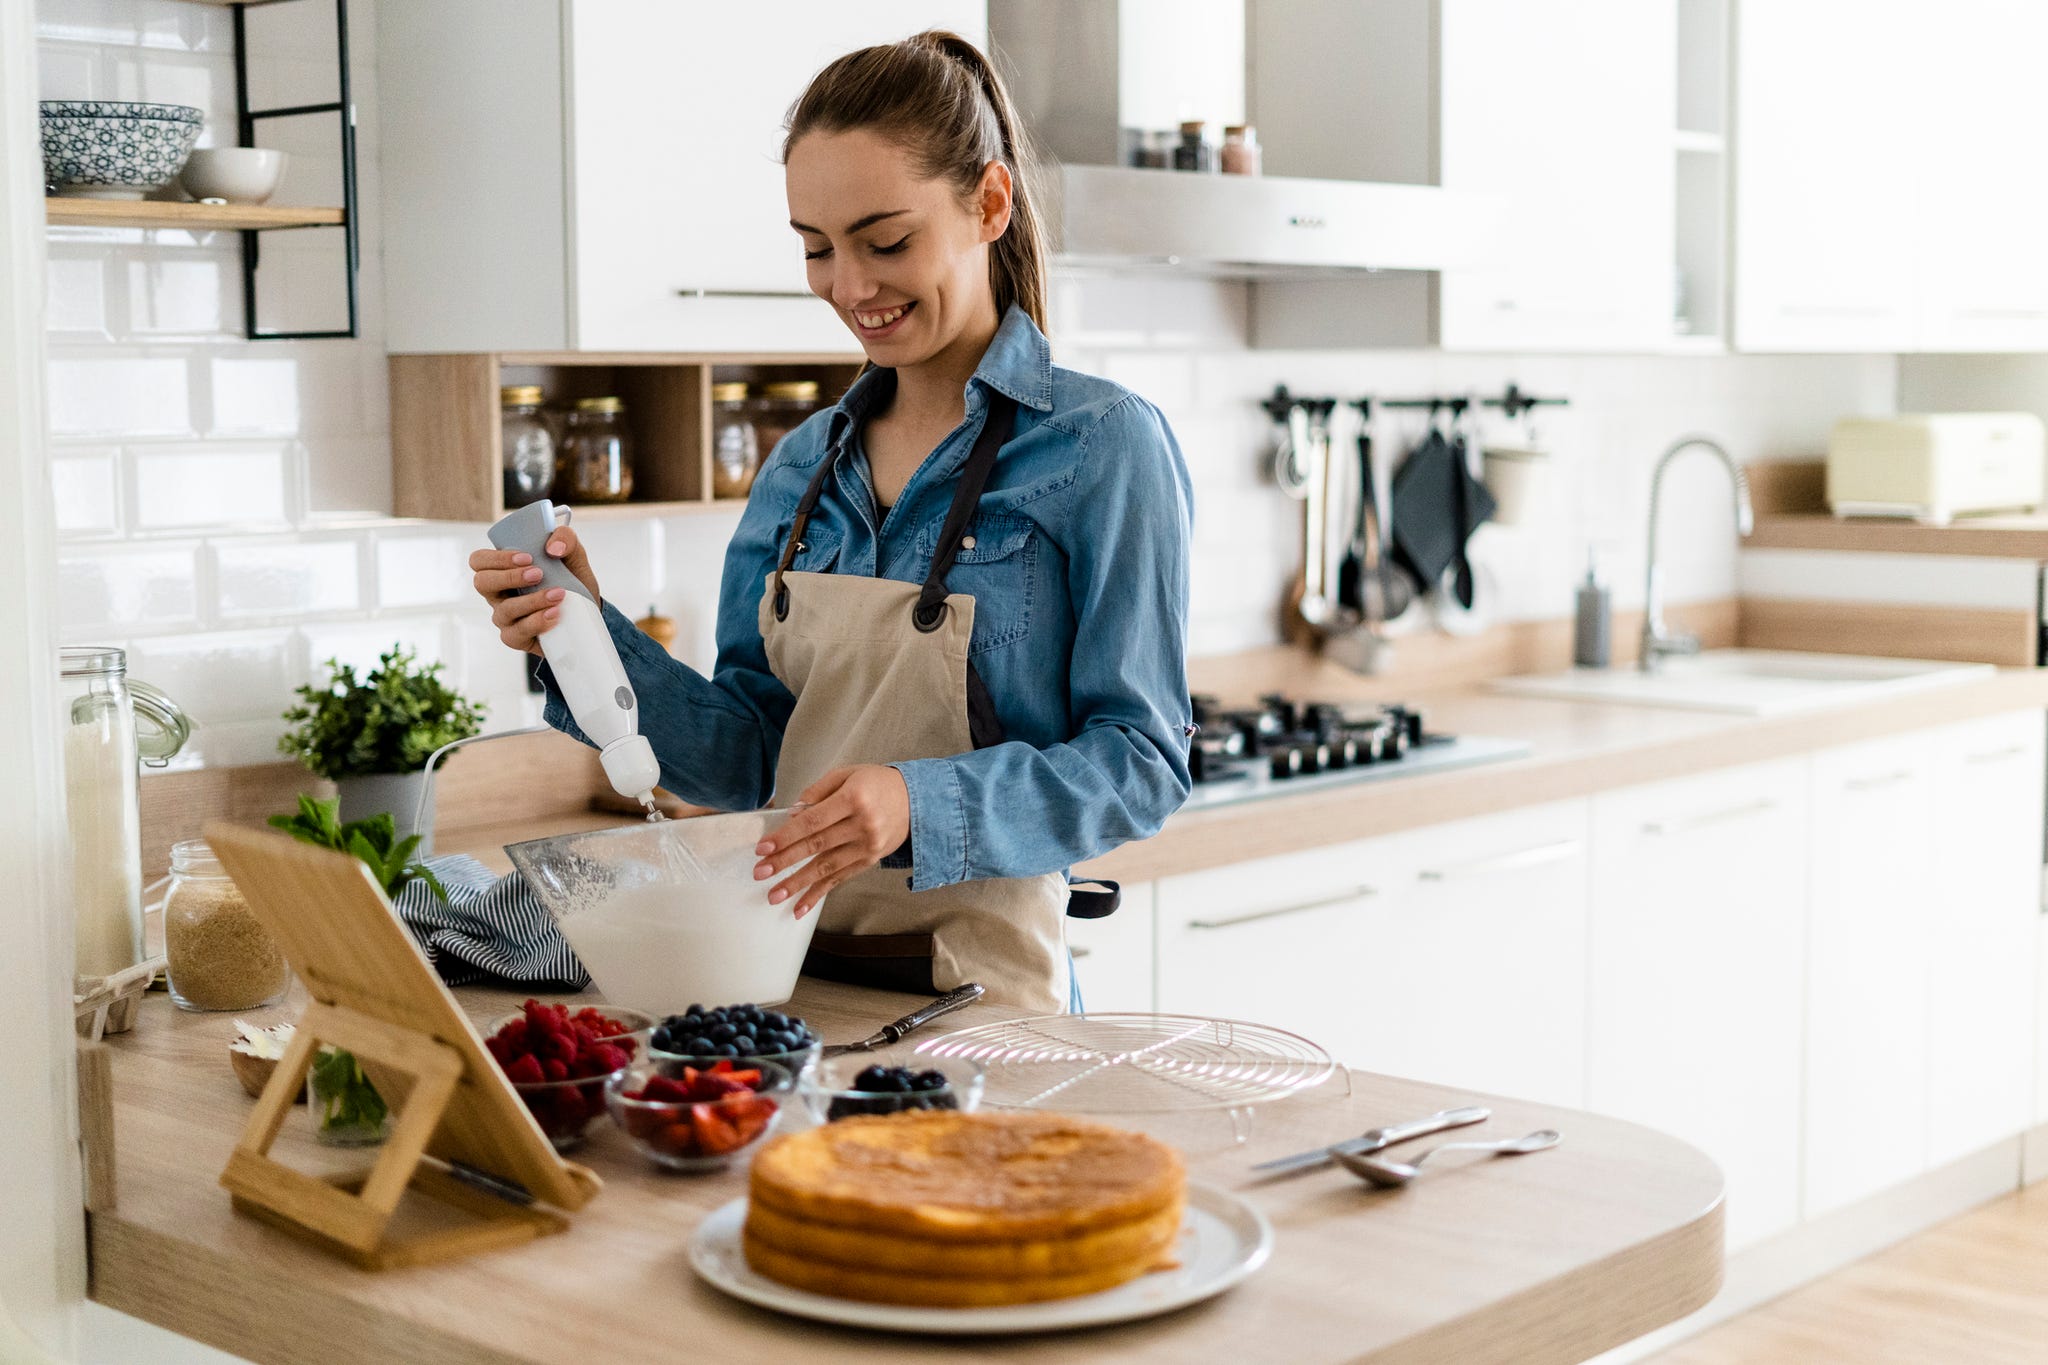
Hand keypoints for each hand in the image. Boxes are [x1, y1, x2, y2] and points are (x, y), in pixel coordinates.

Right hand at [468, 525, 601, 655]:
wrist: (587, 616)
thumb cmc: (571, 583)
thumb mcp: (573, 557)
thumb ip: (566, 539)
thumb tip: (553, 547)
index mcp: (503, 570)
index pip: (479, 560)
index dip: (496, 558)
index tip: (527, 557)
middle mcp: (498, 594)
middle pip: (481, 583)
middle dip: (509, 577)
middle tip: (538, 574)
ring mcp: (505, 617)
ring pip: (504, 610)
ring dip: (532, 601)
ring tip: (558, 594)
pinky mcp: (516, 637)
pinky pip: (516, 633)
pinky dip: (537, 622)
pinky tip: (554, 615)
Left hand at [753, 765, 910, 917]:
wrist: (917, 801)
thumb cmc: (876, 783)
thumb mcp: (847, 774)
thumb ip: (818, 792)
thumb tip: (792, 815)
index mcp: (854, 798)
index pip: (813, 821)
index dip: (786, 836)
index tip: (764, 848)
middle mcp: (862, 825)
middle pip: (817, 846)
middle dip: (786, 861)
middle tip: (761, 873)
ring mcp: (867, 846)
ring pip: (827, 868)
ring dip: (798, 884)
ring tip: (775, 895)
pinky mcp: (869, 861)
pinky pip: (840, 879)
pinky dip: (819, 894)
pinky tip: (801, 907)